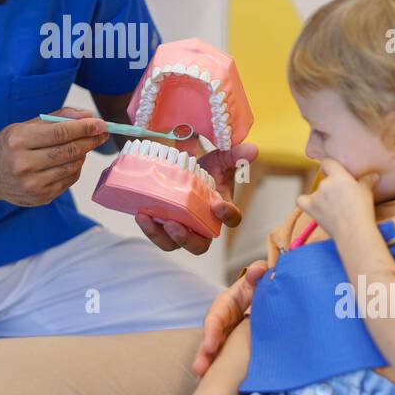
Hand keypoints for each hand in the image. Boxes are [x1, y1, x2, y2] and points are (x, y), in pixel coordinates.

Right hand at [0, 107, 107, 206]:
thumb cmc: (9, 145)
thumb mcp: (26, 125)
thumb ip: (58, 118)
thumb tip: (88, 115)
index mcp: (18, 141)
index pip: (60, 133)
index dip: (85, 128)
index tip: (101, 123)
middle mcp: (23, 164)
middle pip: (69, 151)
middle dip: (90, 140)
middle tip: (102, 133)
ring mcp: (32, 184)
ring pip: (72, 167)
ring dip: (83, 154)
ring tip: (82, 145)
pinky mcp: (40, 197)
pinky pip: (69, 180)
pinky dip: (75, 168)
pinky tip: (71, 161)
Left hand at [136, 141, 257, 254]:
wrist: (184, 167)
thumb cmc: (208, 168)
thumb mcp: (221, 158)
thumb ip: (235, 155)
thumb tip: (253, 150)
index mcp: (222, 209)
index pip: (232, 219)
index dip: (228, 216)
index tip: (218, 206)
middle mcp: (202, 224)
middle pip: (199, 245)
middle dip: (186, 239)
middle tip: (174, 225)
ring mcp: (183, 227)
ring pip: (173, 244)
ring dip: (160, 236)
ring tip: (147, 218)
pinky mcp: (164, 225)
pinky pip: (158, 235)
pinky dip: (149, 228)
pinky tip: (140, 214)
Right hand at [191, 263, 266, 376]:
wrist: (267, 295)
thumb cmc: (260, 284)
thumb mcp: (259, 275)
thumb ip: (259, 272)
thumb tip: (257, 272)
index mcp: (227, 303)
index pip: (216, 317)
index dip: (212, 331)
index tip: (210, 346)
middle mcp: (223, 321)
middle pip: (211, 338)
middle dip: (205, 354)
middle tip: (200, 370)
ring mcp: (228, 335)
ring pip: (215, 350)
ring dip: (209, 365)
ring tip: (202, 381)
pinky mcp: (234, 345)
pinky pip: (226, 357)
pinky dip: (220, 370)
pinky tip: (215, 384)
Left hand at [294, 157, 377, 241]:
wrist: (354, 230)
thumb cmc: (362, 210)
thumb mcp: (367, 192)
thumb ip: (368, 181)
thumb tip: (374, 175)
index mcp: (338, 176)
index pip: (327, 162)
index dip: (330, 166)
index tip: (334, 170)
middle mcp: (325, 184)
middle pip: (324, 180)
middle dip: (331, 187)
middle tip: (342, 198)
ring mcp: (316, 196)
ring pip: (316, 192)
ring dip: (322, 197)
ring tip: (333, 208)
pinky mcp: (310, 208)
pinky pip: (301, 200)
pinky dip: (305, 202)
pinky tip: (313, 205)